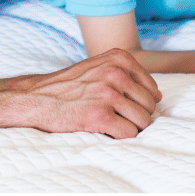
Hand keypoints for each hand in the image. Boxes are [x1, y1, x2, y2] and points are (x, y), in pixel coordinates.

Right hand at [0, 48, 161, 136]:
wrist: (35, 98)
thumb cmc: (69, 85)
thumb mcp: (99, 66)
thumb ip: (126, 74)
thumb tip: (158, 95)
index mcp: (118, 58)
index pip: (151, 87)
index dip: (143, 102)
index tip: (129, 108)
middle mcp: (116, 72)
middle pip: (149, 105)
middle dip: (139, 116)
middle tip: (119, 120)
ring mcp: (108, 93)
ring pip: (142, 120)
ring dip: (131, 128)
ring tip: (113, 126)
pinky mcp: (100, 115)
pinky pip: (129, 133)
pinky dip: (122, 137)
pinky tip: (107, 133)